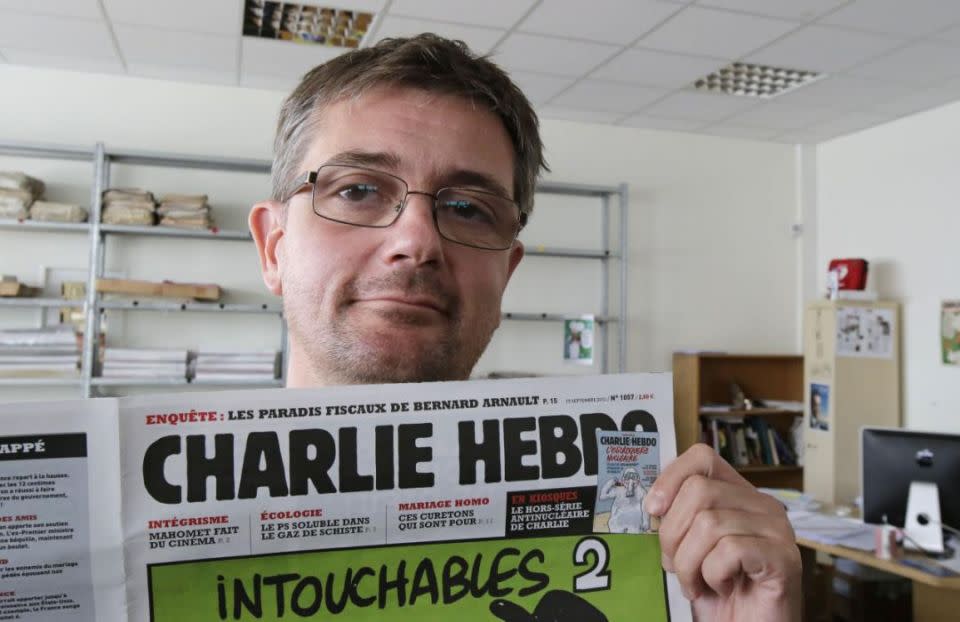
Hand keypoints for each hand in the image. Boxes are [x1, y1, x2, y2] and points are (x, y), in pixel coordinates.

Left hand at [643, 444, 800, 621]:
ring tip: (699, 583)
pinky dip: (712, 575)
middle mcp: (763, 505)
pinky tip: (721, 589)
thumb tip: (654, 502)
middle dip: (674, 535)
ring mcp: (777, 530)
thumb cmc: (716, 593)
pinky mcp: (784, 559)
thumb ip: (678, 517)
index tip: (653, 508)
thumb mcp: (688, 547)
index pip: (702, 457)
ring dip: (690, 563)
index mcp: (739, 495)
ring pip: (709, 523)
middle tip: (679, 567)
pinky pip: (729, 550)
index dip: (671, 477)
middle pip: (698, 491)